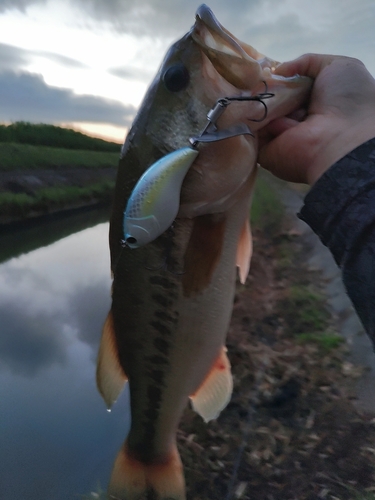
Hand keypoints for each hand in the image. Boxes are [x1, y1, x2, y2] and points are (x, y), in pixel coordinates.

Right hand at [258, 54, 374, 183]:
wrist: (342, 139)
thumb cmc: (346, 100)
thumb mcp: (337, 66)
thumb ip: (308, 62)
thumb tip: (278, 70)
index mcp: (313, 104)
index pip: (288, 89)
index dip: (278, 79)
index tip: (266, 71)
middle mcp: (297, 121)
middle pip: (270, 100)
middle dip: (263, 89)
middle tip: (256, 81)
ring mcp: (280, 138)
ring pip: (258, 114)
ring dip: (257, 103)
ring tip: (256, 94)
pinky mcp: (266, 153)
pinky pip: (251, 133)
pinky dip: (249, 121)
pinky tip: (251, 109)